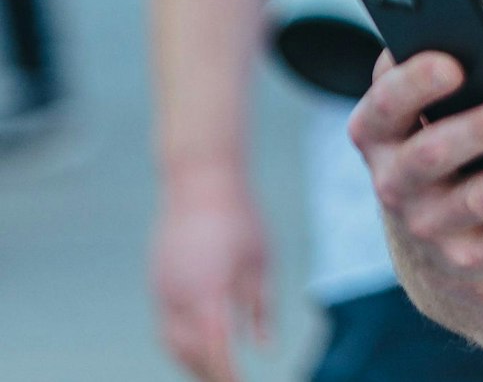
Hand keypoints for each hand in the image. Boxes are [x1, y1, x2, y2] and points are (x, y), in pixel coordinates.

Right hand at [152, 165, 268, 381]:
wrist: (199, 181)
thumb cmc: (240, 218)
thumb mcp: (261, 262)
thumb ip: (261, 308)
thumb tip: (263, 348)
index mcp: (209, 293)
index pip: (217, 350)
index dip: (228, 376)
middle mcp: (178, 297)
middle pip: (189, 353)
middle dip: (210, 373)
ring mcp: (162, 290)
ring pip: (172, 343)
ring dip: (193, 361)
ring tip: (219, 370)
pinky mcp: (156, 282)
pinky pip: (166, 325)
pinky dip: (182, 341)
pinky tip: (203, 343)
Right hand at [348, 52, 482, 287]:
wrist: (439, 236)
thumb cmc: (449, 133)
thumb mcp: (433, 107)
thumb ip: (444, 68)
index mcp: (378, 132)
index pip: (384, 105)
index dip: (413, 84)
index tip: (455, 62)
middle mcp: (392, 183)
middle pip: (430, 155)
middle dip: (477, 131)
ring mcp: (428, 227)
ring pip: (478, 201)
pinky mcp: (470, 260)